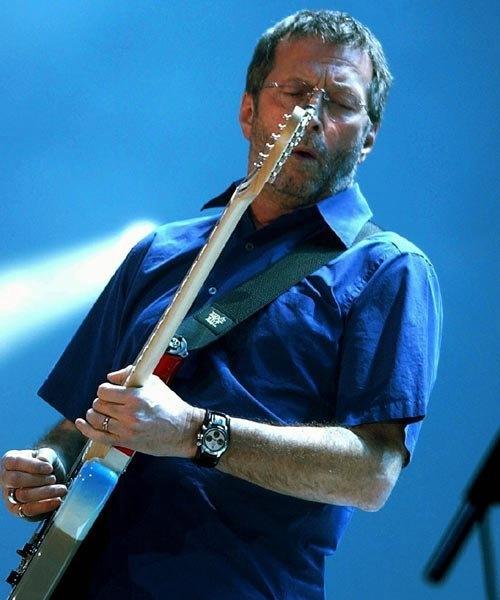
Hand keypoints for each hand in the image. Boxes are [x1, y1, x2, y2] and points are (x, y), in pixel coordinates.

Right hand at [0, 448, 67, 518]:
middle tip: (54, 478)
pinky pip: (28, 510)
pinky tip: (57, 500)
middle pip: (16, 480)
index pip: (15, 462)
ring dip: (45, 492)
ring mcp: (9, 496)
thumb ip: (45, 456)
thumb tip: (44, 462)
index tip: (50, 468)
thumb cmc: (45, 463)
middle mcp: (5, 479)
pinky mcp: (18, 510)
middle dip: (39, 479)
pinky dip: (45, 505)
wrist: (51, 475)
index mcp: (8, 461)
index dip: (33, 466)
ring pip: (23, 496)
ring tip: (61, 488)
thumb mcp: (46, 453)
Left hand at [75, 366, 203, 457]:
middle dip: (102, 401)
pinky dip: (86, 429)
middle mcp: (128, 414)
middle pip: (98, 404)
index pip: (104, 391)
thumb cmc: (170, 405)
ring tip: (102, 411)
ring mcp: (125, 430)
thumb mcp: (154, 383)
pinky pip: (97, 437)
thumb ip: (130, 375)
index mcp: (135, 397)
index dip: (106, 389)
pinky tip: (81, 423)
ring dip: (95, 414)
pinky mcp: (125, 442)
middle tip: (110, 402)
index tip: (111, 391)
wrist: (183, 429)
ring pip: (96, 419)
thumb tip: (111, 377)